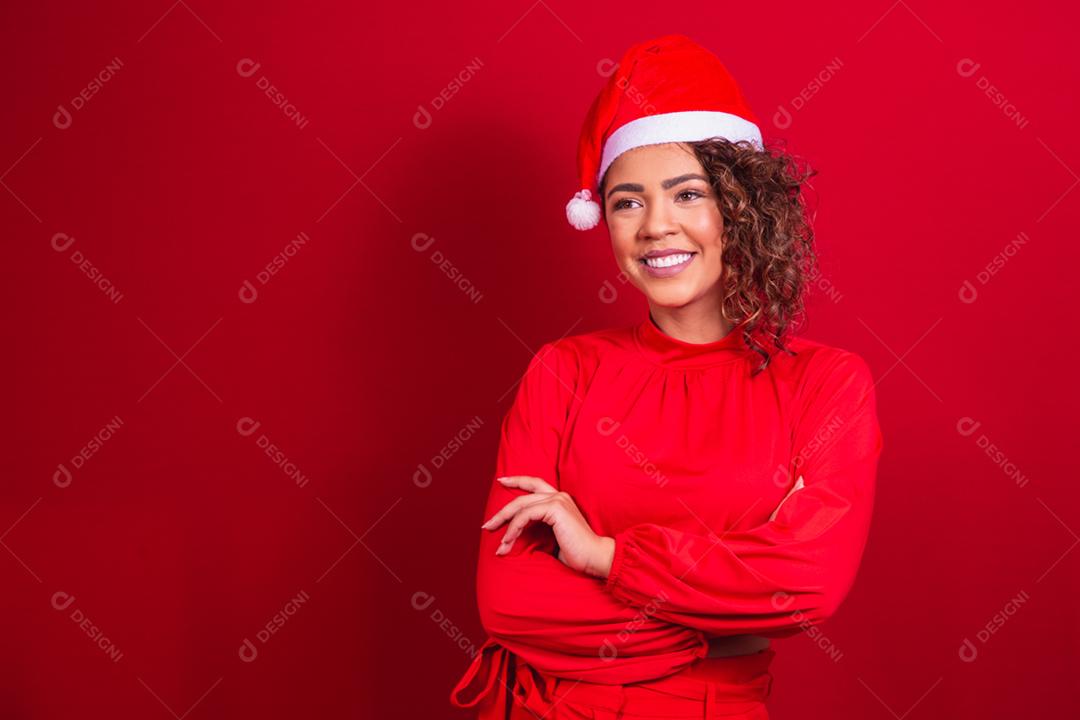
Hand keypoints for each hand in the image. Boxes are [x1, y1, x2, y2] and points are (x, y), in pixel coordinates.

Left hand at [481, 475, 615, 578]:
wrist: (595, 558)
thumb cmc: (576, 553)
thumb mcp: (551, 538)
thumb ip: (537, 529)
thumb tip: (516, 534)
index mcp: (559, 500)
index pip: (534, 484)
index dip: (517, 480)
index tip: (501, 481)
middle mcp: (558, 496)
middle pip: (522, 496)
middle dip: (502, 512)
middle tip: (487, 526)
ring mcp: (557, 500)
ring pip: (521, 506)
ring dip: (504, 525)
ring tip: (497, 543)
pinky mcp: (555, 508)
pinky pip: (525, 516)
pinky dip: (513, 529)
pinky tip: (507, 542)